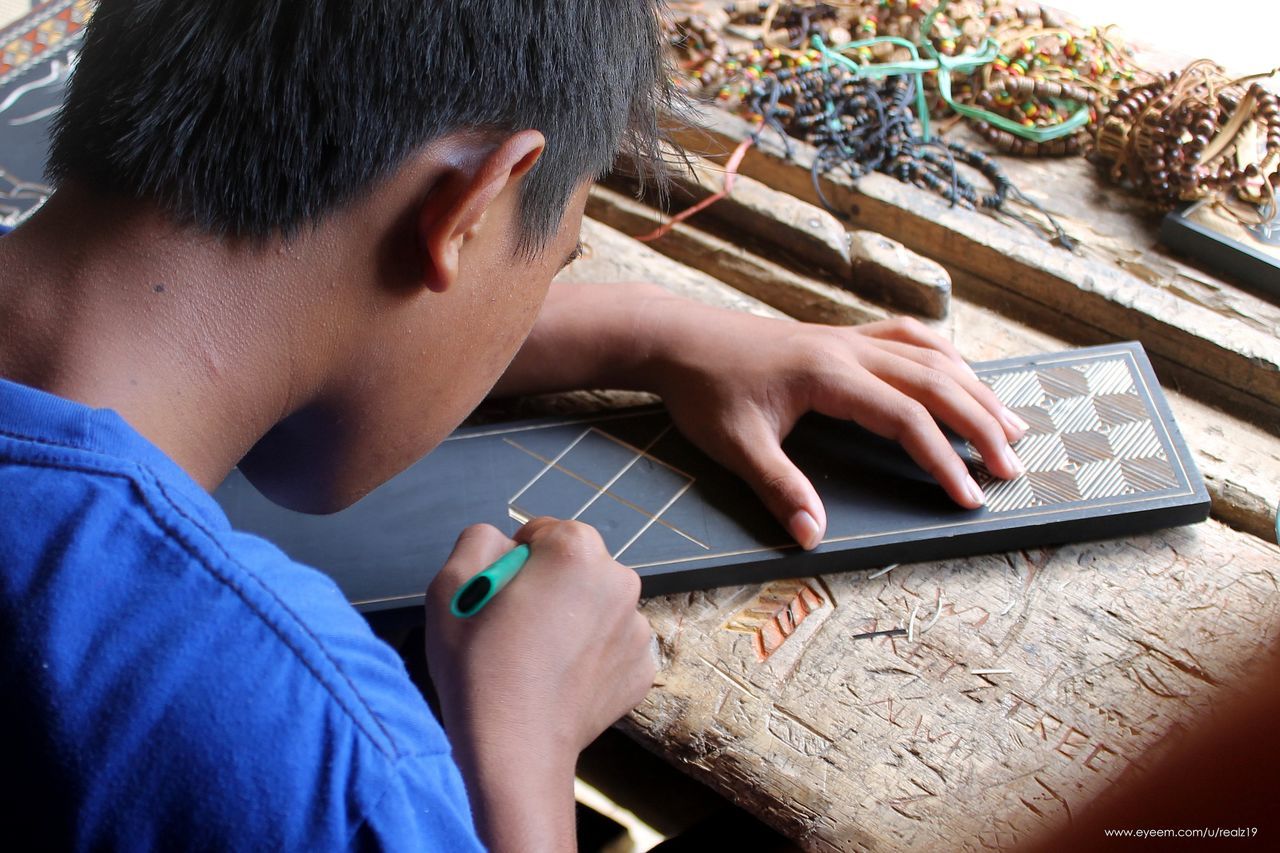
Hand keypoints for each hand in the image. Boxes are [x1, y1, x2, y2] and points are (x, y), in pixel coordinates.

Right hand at [424, 519, 653, 851]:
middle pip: (575, 567)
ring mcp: (637, 628)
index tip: (499, 598)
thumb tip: (504, 541)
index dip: (514, 562)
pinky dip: (590, 656)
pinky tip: (560, 680)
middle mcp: (620, 580)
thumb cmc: (478, 668)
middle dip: (548, 586)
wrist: (514, 752)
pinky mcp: (641, 669)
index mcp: (577, 549)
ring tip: (536, 659)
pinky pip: (611, 646)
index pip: (542, 533)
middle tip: (514, 628)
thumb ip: (478, 541)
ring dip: (572, 619)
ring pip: (595, 606)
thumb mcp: (449, 586)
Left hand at [646, 311, 1027, 548]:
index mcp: (829, 374)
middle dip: (980, 424)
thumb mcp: (735, 445)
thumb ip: (778, 488)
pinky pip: (907, 337)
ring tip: (1011, 423)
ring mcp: (846, 337)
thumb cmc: (703, 389)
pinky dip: (943, 356)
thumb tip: (813, 535)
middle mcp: (848, 348)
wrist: (677, 337)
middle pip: (935, 381)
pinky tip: (958, 372)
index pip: (905, 417)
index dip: (942, 460)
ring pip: (930, 355)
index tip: (968, 497)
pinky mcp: (839, 335)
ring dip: (974, 387)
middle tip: (1013, 465)